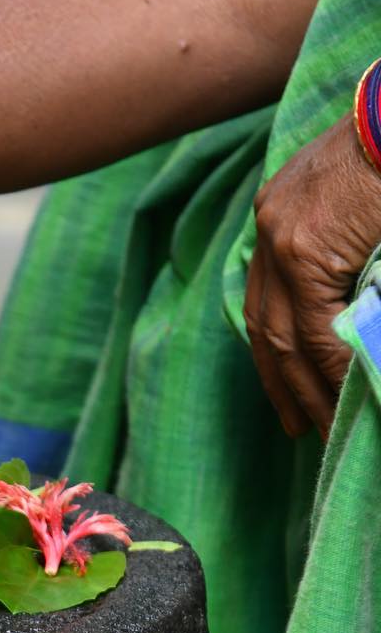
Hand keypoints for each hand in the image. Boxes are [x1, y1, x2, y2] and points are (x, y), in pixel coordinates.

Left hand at [245, 115, 380, 436]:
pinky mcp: (304, 248)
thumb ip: (352, 254)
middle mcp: (271, 227)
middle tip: (300, 428)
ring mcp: (282, 238)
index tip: (293, 387)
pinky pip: (315, 327)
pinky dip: (330, 366)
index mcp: (283, 212)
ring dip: (306, 388)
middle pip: (266, 326)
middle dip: (283, 382)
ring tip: (323, 429)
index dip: (280, 352)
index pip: (271, 299)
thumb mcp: (367, 203)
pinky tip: (344, 398)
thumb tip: (360, 311)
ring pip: (286, 336)